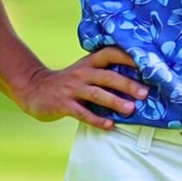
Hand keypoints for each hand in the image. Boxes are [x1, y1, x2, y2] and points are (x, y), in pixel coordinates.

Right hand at [15, 46, 147, 129]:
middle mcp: (82, 73)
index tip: (147, 64)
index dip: (128, 57)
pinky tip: (110, 125)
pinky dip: (97, 120)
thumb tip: (137, 83)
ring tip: (131, 109)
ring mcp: (72, 89)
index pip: (110, 54)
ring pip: (97, 94)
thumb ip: (104, 74)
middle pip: (108, 76)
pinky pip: (83, 113)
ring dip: (115, 102)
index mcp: (89, 63)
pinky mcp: (63, 104)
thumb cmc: (68, 83)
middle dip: (127, 84)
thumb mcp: (84, 72)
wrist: (34, 89)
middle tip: (145, 93)